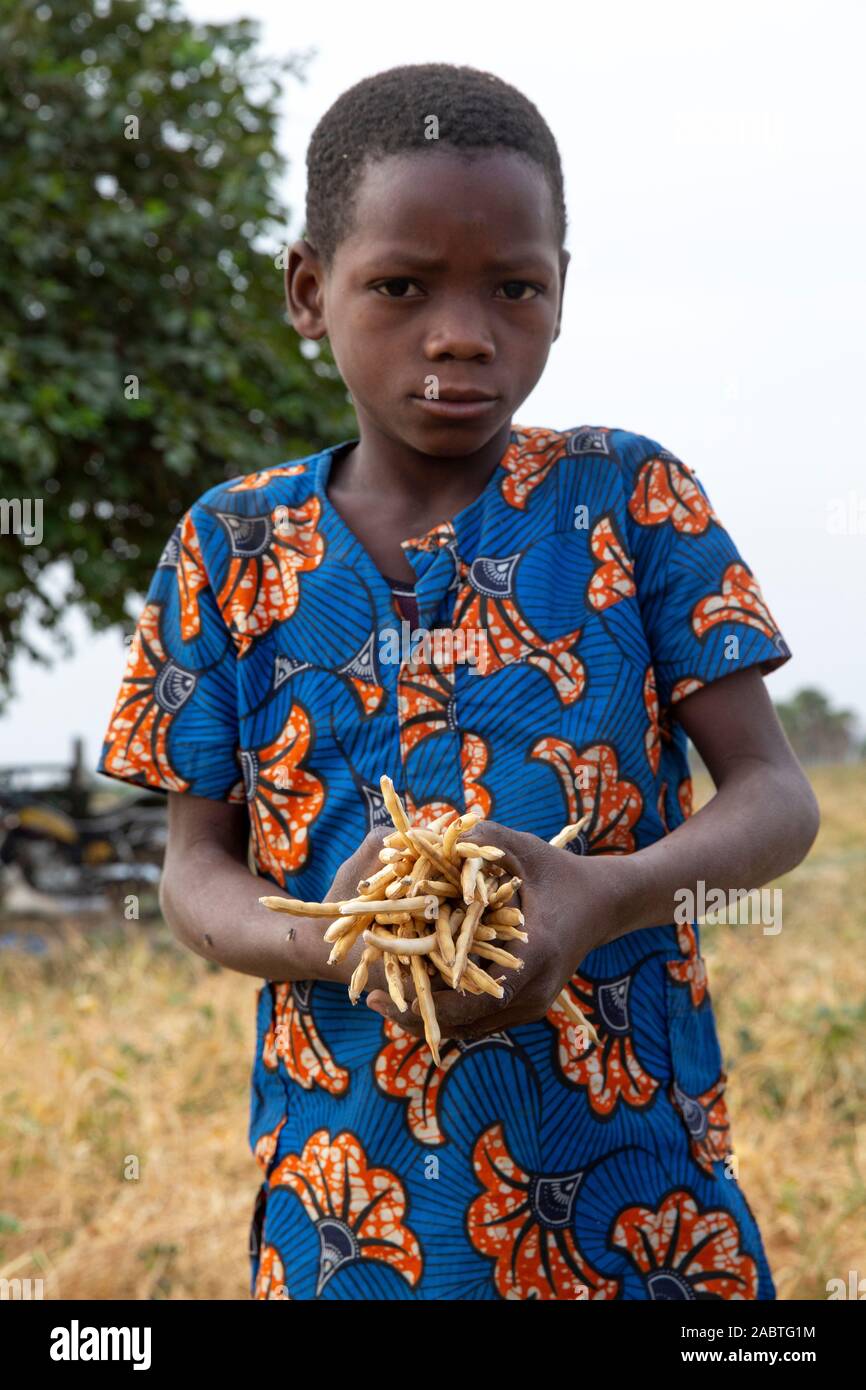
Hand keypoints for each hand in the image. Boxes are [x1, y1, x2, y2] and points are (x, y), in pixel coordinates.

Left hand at [365, 818, 614, 1042]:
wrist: (605, 903)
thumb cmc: (562, 872)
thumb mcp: (523, 849)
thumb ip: (479, 841)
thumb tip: (427, 835)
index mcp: (534, 959)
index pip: (468, 997)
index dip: (421, 995)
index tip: (381, 988)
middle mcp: (533, 994)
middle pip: (462, 1023)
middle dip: (414, 1014)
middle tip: (370, 999)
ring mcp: (531, 1006)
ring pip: (468, 1028)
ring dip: (427, 1016)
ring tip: (383, 1000)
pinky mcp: (526, 1006)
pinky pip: (479, 1020)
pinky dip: (447, 1010)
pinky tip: (415, 992)